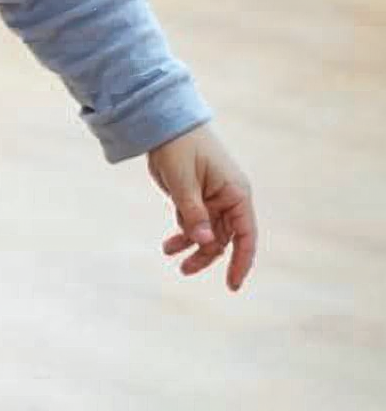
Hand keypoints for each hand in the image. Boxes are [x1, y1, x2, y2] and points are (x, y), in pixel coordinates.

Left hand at [147, 124, 257, 290]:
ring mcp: (212, 199)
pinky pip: (195, 223)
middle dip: (206, 256)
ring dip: (192, 246)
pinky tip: (169, 246)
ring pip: (207, 233)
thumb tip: (204, 242)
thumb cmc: (180, 149)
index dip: (241, 260)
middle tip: (184, 270)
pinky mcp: (196, 198)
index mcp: (236, 194)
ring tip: (168, 253)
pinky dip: (184, 235)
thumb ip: (193, 213)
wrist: (164, 126)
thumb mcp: (183, 182)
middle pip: (224, 238)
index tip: (233, 284)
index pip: (245, 234)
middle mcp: (228, 199)